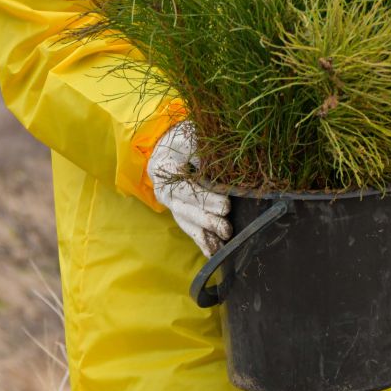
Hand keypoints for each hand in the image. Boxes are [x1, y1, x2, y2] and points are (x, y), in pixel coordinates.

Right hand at [148, 121, 229, 256]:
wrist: (164, 149)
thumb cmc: (180, 140)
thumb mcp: (188, 136)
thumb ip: (198, 149)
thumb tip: (214, 161)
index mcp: (164, 170)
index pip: (186, 188)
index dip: (205, 198)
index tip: (226, 206)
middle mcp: (164, 192)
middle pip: (185, 209)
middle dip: (207, 220)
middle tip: (227, 228)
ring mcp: (172, 205)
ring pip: (186, 222)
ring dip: (204, 235)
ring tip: (221, 246)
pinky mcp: (181, 213)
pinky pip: (189, 229)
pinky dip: (201, 242)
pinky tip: (214, 253)